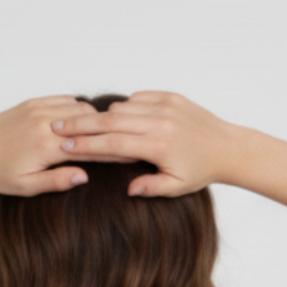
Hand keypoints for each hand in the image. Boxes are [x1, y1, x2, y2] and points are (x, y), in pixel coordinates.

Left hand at [0, 95, 141, 196]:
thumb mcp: (28, 186)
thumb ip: (57, 181)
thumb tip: (85, 177)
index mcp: (46, 146)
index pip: (89, 145)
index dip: (111, 149)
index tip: (129, 153)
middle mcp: (45, 123)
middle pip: (89, 121)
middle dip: (106, 131)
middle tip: (122, 139)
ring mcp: (38, 109)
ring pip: (78, 107)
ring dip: (92, 119)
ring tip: (104, 132)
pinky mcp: (32, 102)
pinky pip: (64, 99)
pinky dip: (76, 108)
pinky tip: (82, 121)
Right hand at [51, 91, 242, 196]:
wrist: (228, 147)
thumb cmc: (200, 172)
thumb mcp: (176, 187)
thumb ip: (151, 188)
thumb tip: (128, 190)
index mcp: (159, 146)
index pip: (113, 143)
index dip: (86, 145)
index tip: (64, 146)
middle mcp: (161, 122)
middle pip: (111, 120)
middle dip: (81, 124)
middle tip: (58, 126)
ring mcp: (166, 105)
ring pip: (122, 106)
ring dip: (103, 116)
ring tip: (82, 124)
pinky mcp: (171, 96)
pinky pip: (138, 97)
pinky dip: (125, 107)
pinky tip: (117, 118)